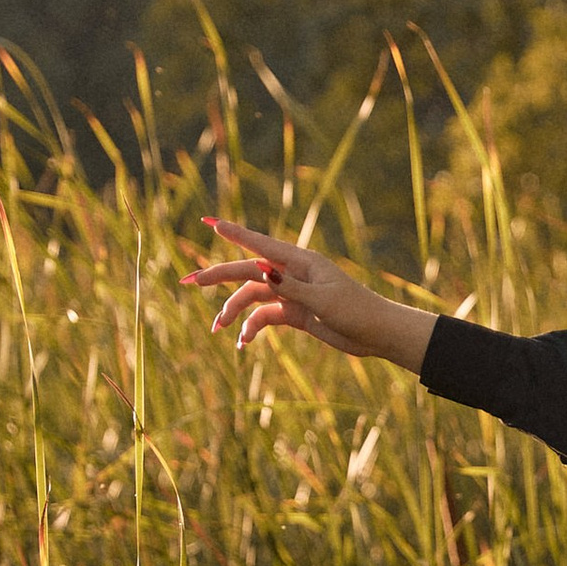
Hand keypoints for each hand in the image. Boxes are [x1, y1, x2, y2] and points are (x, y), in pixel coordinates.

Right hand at [189, 221, 436, 374]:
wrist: (378, 334)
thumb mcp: (323, 300)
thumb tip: (261, 269)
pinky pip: (265, 317)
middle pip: (247, 271)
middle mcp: (292, 274)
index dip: (234, 233)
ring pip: (253, 297)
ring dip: (233, 311)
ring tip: (217, 328)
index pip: (260, 244)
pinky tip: (242, 343)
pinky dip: (252, 328)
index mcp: (301, 262)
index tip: (209, 222)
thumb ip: (290, 287)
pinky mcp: (295, 312)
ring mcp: (292, 293)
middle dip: (218, 276)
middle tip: (188, 281)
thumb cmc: (357, 311)